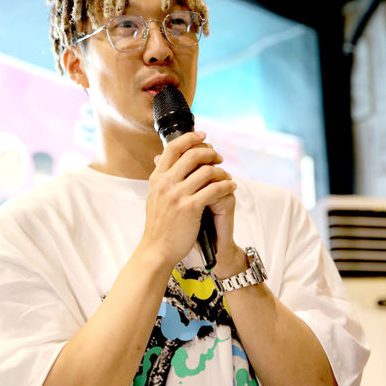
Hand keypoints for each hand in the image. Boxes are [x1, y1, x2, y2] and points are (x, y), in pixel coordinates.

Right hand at [141, 131, 236, 267]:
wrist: (157, 249)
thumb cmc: (158, 226)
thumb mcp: (154, 197)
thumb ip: (161, 178)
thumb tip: (160, 158)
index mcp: (157, 178)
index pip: (173, 148)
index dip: (190, 138)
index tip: (203, 136)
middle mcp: (165, 183)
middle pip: (193, 155)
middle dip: (210, 153)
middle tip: (219, 158)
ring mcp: (177, 195)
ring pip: (207, 171)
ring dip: (222, 172)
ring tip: (228, 177)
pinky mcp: (190, 208)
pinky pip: (214, 190)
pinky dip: (226, 186)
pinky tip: (231, 188)